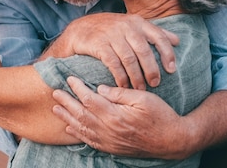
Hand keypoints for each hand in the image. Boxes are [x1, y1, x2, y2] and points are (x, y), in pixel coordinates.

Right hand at [47, 13, 178, 89]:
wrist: (80, 29)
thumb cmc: (111, 30)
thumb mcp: (133, 26)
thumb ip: (154, 33)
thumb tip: (177, 41)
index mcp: (138, 22)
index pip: (158, 37)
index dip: (167, 54)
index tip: (172, 70)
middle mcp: (127, 26)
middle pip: (144, 51)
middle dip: (152, 69)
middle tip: (155, 84)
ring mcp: (112, 35)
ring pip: (130, 59)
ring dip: (136, 76)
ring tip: (140, 89)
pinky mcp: (99, 44)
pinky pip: (113, 63)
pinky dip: (120, 77)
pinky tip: (123, 86)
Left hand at [52, 77, 185, 157]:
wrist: (172, 140)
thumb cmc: (160, 115)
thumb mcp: (144, 98)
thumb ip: (120, 93)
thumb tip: (100, 88)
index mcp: (116, 116)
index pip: (91, 100)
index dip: (78, 88)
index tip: (70, 78)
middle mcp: (109, 130)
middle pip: (81, 115)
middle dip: (66, 103)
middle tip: (55, 92)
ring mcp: (110, 141)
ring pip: (83, 129)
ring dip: (68, 118)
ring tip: (56, 108)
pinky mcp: (113, 148)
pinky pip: (90, 141)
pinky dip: (78, 134)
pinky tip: (70, 127)